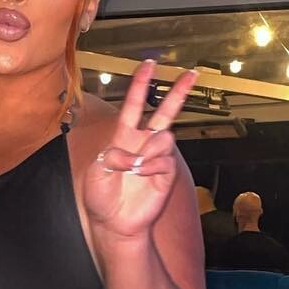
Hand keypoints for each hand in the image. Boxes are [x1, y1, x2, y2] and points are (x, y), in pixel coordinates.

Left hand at [83, 61, 195, 242]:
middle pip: (165, 112)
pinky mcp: (166, 174)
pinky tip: (141, 175)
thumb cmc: (102, 197)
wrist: (114, 223)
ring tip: (132, 169)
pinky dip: (151, 166)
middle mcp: (143, 143)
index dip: (141, 85)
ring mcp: (157, 158)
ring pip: (164, 137)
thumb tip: (131, 153)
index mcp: (124, 137)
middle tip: (192, 73)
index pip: (134, 106)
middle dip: (178, 93)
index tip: (149, 64)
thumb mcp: (96, 173)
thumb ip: (110, 156)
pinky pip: (165, 160)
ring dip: (146, 151)